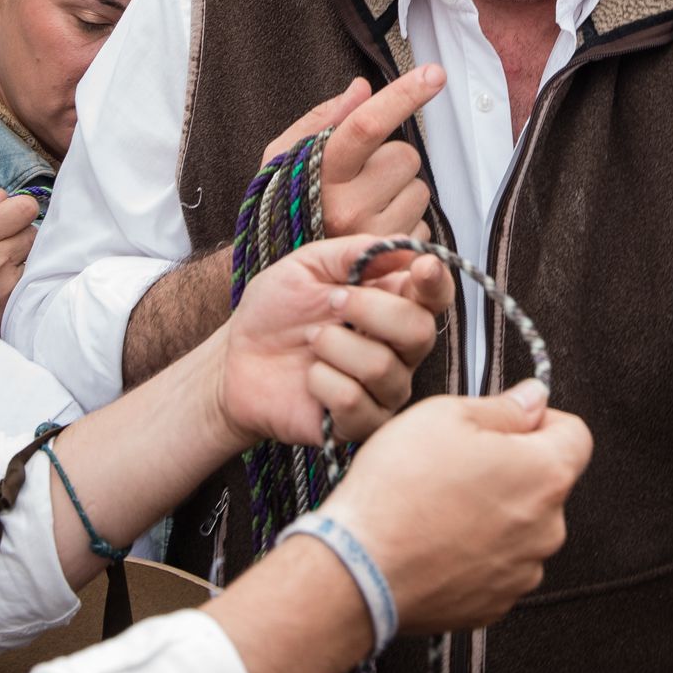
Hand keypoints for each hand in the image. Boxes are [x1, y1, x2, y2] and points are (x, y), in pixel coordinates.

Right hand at [0, 189, 38, 330]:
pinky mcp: (13, 304)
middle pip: (33, 231)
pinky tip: (2, 286)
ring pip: (36, 256)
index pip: (26, 207)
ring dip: (24, 259)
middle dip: (21, 236)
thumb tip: (3, 194)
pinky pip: (32, 280)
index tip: (11, 219)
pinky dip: (23, 280)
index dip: (20, 211)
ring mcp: (6, 284)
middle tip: (1, 249)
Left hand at [218, 235, 453, 445]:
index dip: (436, 282)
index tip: (420, 268)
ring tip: (311, 341)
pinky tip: (309, 377)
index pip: (436, 295)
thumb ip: (354, 253)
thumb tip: (405, 248)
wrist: (235, 361)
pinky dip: (322, 382)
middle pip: (420, 331)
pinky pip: (355, 401)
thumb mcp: (307, 266)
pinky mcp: (360, 423)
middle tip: (331, 301)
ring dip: (335, 345)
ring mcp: (383, 389)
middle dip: (371, 310)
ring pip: (383, 368)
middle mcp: (399, 349)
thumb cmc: (275, 311)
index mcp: (393, 304)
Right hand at [260, 68, 442, 241]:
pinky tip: (376, 228)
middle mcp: (345, 207)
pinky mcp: (393, 257)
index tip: (434, 74)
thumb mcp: (285, 159)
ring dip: (401, 192)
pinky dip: (406, 221)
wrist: (287, 281)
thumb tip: (362, 89)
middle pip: (405, 155)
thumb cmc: (286, 207)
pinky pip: (424, 222)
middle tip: (363, 177)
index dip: (403, 95)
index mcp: (317, 174)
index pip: (366, 126)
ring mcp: (371, 235)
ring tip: (367, 206)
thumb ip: (323, 119)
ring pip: (420, 188)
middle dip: (392, 159)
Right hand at [324, 384, 591, 633]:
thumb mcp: (445, 416)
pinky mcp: (496, 604)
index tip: (507, 424)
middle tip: (458, 464)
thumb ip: (504, 407)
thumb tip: (534, 398)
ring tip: (440, 506)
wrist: (359, 569)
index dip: (541, 421)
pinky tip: (436, 541)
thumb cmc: (399, 488)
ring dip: (495, 513)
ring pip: (522, 526)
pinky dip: (477, 552)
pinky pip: (498, 565)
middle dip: (513, 469)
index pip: (575, 435)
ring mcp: (523, 572)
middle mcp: (548, 528)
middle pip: (546, 484)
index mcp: (546, 474)